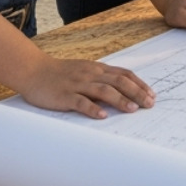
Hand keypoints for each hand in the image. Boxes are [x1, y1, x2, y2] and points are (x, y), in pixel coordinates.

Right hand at [17, 55, 155, 118]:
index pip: (124, 75)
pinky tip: (102, 116)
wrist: (33, 70)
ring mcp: (78, 84)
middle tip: (149, 105)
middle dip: (137, 93)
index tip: (152, 95)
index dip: (140, 84)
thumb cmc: (60, 73)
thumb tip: (122, 90)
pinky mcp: (65, 96)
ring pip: (103, 91)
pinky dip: (92, 109)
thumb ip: (101, 78)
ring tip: (132, 110)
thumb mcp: (84, 71)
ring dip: (120, 100)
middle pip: (119, 82)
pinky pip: (80, 102)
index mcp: (97, 69)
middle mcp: (91, 75)